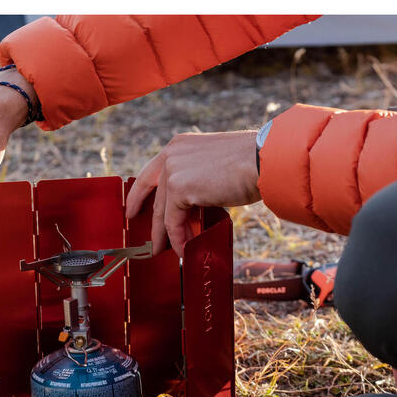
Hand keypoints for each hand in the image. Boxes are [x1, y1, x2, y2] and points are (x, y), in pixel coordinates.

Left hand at [125, 131, 260, 257]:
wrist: (265, 159)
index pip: (151, 172)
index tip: (132, 210)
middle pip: (154, 195)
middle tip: (153, 241)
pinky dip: (178, 239)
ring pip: (162, 212)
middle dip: (153, 222)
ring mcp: (173, 170)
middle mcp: (172, 154)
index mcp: (179, 145)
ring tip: (167, 251)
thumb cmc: (252, 162)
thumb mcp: (216, 166)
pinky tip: (183, 249)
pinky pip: (173, 222)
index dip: (140, 195)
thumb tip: (195, 205)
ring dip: (166, 236)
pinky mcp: (178, 188)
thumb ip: (198, 180)